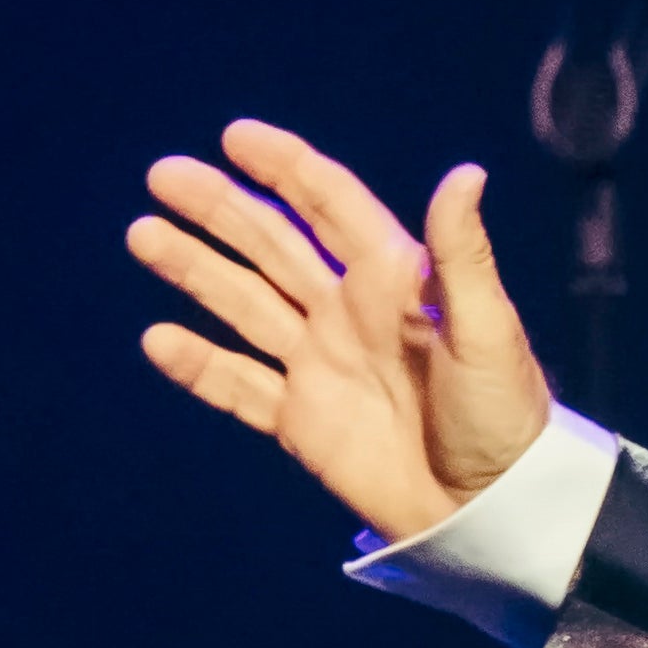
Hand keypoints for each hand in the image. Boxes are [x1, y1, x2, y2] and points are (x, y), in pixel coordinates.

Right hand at [129, 121, 551, 543]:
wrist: (489, 510)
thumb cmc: (504, 417)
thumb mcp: (488, 332)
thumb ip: (463, 257)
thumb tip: (465, 173)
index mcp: (392, 279)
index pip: (328, 205)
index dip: (284, 167)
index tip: (235, 137)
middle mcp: (348, 312)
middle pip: (271, 244)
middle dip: (219, 208)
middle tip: (163, 176)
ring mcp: (320, 365)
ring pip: (244, 304)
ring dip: (196, 270)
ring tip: (143, 236)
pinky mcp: (303, 421)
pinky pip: (239, 387)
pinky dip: (199, 366)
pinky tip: (158, 340)